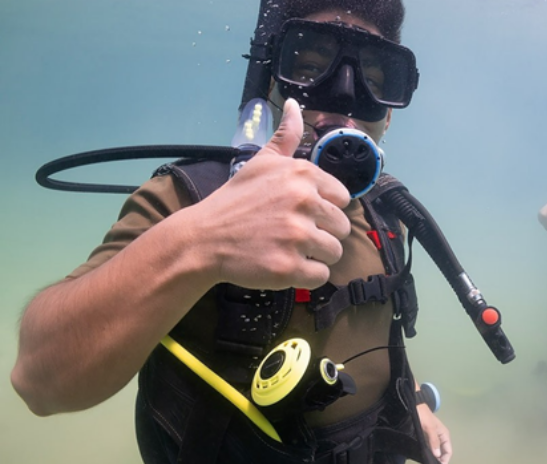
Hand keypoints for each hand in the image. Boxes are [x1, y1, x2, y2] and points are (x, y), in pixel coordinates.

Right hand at [181, 98, 351, 290]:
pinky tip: (286, 265)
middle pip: (342, 227)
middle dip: (323, 233)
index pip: (343, 198)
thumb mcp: (261, 162)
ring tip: (290, 249)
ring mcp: (297, 236)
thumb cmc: (235, 200)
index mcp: (302, 175)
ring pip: (335, 252)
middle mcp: (304, 202)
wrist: (203, 238)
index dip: (325, 208)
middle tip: (294, 234)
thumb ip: (285, 136)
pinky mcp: (289, 267)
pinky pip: (321, 276)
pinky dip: (306, 276)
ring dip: (316, 255)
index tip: (302, 212)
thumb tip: (295, 104)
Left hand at [417, 404, 451, 463]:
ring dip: (431, 458)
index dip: (444, 460)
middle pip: (442, 453)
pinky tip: (420, 458)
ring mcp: (432, 439)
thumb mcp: (429, 427)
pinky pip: (427, 449)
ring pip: (434, 452)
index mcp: (444, 435)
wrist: (413, 406)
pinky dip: (425, 454)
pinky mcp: (425, 438)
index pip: (448, 451)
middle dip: (437, 461)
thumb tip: (437, 455)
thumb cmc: (423, 416)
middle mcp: (440, 438)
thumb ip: (433, 441)